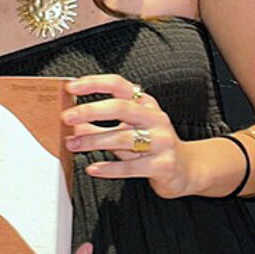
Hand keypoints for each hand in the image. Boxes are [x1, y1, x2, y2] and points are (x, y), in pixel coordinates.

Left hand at [63, 73, 195, 198]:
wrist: (186, 170)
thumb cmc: (153, 146)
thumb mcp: (127, 132)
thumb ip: (100, 128)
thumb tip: (73, 125)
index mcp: (146, 105)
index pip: (119, 86)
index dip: (95, 83)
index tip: (72, 87)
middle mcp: (155, 119)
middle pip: (121, 108)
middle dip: (91, 111)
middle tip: (68, 117)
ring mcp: (162, 141)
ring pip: (123, 138)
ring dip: (94, 141)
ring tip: (73, 145)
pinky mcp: (163, 165)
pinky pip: (132, 166)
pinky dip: (110, 168)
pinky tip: (93, 168)